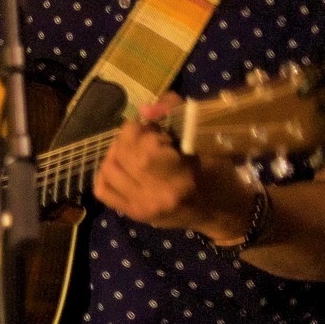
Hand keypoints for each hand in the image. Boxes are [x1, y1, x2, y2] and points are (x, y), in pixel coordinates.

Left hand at [93, 95, 253, 240]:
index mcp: (181, 179)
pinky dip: (105, 173)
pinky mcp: (133, 214)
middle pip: (125, 156)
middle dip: (131, 137)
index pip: (148, 147)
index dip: (148, 131)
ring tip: (133, 148)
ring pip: (110, 169)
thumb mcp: (207, 143)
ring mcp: (142, 207)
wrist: (221, 213)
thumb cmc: (219, 175)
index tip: (161, 131)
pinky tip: (121, 165)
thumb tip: (144, 109)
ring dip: (117, 151)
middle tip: (144, 135)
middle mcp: (158, 196)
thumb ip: (178, 116)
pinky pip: (103, 190)